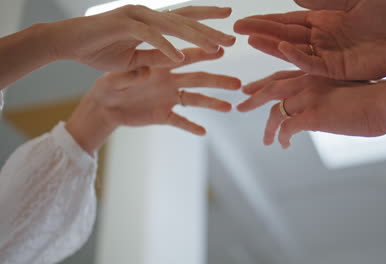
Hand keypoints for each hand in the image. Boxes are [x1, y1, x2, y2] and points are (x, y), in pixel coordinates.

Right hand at [50, 5, 235, 71]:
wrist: (67, 43)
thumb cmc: (99, 50)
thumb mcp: (134, 58)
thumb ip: (155, 57)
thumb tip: (178, 59)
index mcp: (151, 24)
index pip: (184, 19)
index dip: (206, 20)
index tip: (228, 22)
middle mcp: (148, 17)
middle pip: (185, 22)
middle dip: (210, 30)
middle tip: (233, 37)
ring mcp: (136, 19)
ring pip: (173, 27)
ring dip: (196, 37)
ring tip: (217, 48)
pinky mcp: (123, 27)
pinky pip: (149, 38)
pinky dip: (164, 47)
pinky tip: (181, 57)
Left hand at [66, 48, 241, 153]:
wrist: (104, 107)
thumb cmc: (108, 86)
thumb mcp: (114, 79)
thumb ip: (130, 75)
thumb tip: (146, 70)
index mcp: (161, 66)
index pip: (185, 58)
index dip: (203, 54)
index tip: (221, 50)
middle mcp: (169, 81)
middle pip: (198, 79)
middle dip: (218, 80)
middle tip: (238, 83)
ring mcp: (168, 98)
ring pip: (195, 100)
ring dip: (212, 103)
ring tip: (230, 107)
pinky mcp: (163, 115)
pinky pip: (180, 121)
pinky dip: (191, 127)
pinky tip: (203, 132)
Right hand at [234, 0, 385, 79]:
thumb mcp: (355, 1)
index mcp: (324, 24)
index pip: (288, 22)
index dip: (266, 21)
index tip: (244, 21)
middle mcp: (321, 41)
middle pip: (285, 35)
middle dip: (261, 31)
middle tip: (237, 29)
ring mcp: (327, 56)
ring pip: (294, 50)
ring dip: (272, 45)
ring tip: (251, 39)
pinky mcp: (337, 67)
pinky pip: (312, 62)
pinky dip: (297, 56)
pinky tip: (282, 47)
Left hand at [238, 72, 385, 147]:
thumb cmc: (377, 96)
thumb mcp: (349, 90)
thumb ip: (331, 97)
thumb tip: (324, 114)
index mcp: (316, 72)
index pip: (283, 75)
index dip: (266, 82)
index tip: (252, 88)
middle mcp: (308, 81)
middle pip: (271, 88)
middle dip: (253, 98)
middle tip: (241, 105)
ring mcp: (308, 97)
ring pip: (276, 112)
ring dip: (268, 128)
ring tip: (267, 141)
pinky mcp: (312, 115)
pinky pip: (287, 128)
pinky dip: (283, 137)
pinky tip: (284, 145)